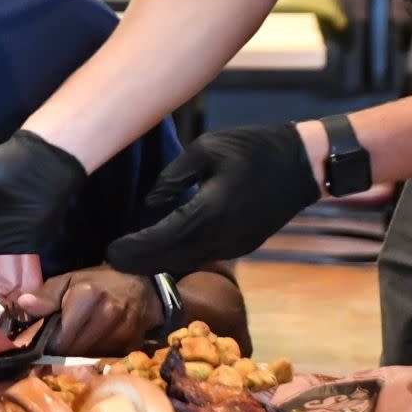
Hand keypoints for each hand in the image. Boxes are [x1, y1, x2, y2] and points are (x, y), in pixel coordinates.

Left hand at [15, 268, 159, 356]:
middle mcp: (107, 314)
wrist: (139, 285)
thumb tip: (23, 303)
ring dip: (80, 353)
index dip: (48, 345)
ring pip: (89, 358)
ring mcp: (123, 330)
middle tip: (59, 341)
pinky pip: (105, 359)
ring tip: (79, 339)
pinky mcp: (132, 344)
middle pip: (74, 351)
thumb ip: (46, 295)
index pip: (60, 339)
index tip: (43, 344)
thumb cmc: (97, 283)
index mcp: (87, 296)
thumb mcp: (68, 281)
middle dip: (62, 350)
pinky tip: (96, 341)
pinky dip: (97, 354)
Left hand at [104, 122, 320, 273]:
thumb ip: (173, 178)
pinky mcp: (241, 246)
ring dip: (157, 262)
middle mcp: (221, 237)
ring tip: (129, 256)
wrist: (301, 164)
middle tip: (111, 259)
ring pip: (186, 262)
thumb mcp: (206, 150)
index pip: (162, 239)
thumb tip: (150, 205)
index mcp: (210, 211)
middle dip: (139, 262)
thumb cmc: (252, 148)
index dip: (133, 248)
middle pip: (171, 259)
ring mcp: (234, 245)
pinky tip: (161, 248)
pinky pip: (202, 256)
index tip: (110, 251)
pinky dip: (177, 256)